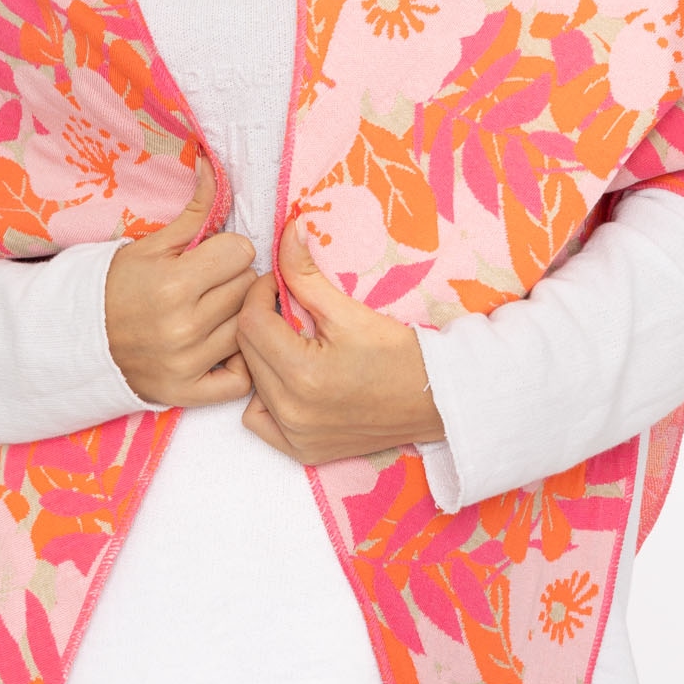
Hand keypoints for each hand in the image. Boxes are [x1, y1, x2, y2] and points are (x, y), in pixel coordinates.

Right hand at [105, 159, 257, 407]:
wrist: (79, 341)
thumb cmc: (116, 287)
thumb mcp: (150, 245)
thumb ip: (193, 211)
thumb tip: (211, 165)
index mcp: (173, 283)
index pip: (241, 252)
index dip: (228, 249)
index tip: (211, 257)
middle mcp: (184, 326)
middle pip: (247, 287)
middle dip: (233, 279)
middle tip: (210, 283)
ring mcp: (187, 363)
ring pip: (248, 327)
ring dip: (237, 316)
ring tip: (213, 311)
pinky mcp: (187, 393)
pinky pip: (241, 379)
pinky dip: (239, 364)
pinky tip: (223, 347)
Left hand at [236, 217, 445, 464]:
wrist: (436, 399)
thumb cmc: (400, 352)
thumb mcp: (350, 309)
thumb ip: (307, 273)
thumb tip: (286, 231)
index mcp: (303, 373)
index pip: (250, 322)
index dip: (260, 294)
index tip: (280, 284)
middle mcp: (293, 411)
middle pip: (247, 351)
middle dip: (261, 321)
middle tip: (287, 307)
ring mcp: (296, 436)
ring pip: (251, 382)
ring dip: (263, 356)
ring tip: (293, 342)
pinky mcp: (303, 451)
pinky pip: (259, 421)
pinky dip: (265, 399)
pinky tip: (290, 381)